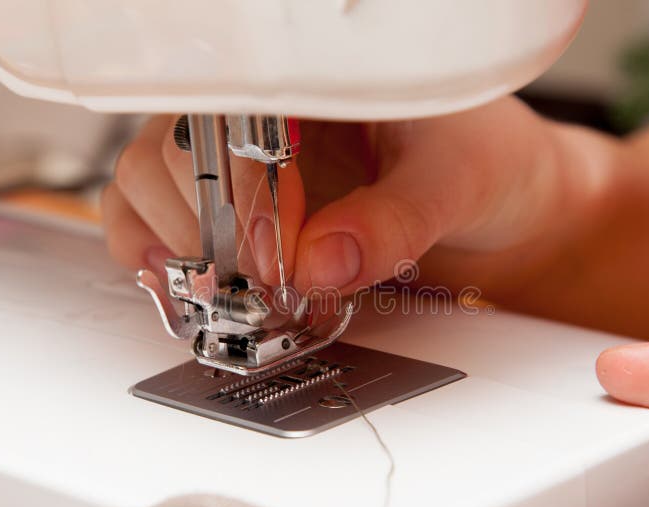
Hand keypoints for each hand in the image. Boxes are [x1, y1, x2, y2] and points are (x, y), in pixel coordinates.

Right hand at [102, 99, 613, 295]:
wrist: (499, 191)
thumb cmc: (484, 159)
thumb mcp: (454, 183)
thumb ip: (391, 222)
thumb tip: (319, 262)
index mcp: (311, 74)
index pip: (229, 118)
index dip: (240, 196)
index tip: (273, 259)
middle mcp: (262, 106)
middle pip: (171, 154)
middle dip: (208, 232)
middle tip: (258, 284)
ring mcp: (240, 150)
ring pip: (149, 182)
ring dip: (177, 247)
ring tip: (234, 290)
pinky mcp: (237, 195)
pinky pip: (158, 213)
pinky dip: (158, 252)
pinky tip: (186, 281)